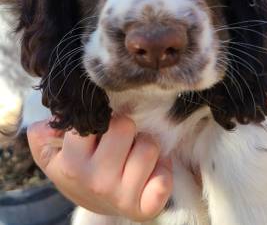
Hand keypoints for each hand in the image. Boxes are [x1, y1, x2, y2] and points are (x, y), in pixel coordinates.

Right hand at [27, 116, 171, 221]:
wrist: (93, 203)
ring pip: (149, 147)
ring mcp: (121, 197)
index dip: (99, 117)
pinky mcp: (145, 209)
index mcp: (72, 163)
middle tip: (117, 140)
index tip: (97, 128)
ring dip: (144, 145)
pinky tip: (150, 171)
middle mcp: (96, 181)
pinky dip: (162, 170)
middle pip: (125, 126)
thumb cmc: (77, 168)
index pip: (94, 117)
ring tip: (132, 154)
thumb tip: (57, 115)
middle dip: (124, 127)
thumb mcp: (50, 152)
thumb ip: (44, 131)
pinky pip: (164, 179)